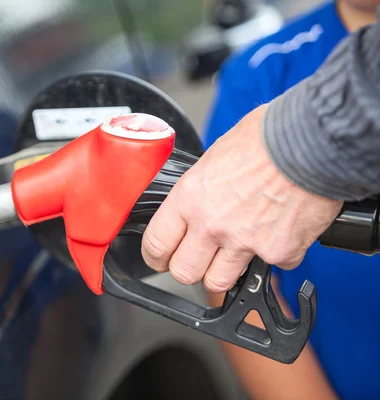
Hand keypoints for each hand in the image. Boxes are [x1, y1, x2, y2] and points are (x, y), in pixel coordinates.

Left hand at [141, 105, 342, 291]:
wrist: (311, 141)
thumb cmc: (266, 137)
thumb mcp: (213, 158)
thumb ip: (198, 190)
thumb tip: (193, 203)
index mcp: (190, 198)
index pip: (156, 244)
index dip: (155, 256)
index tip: (161, 258)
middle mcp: (212, 225)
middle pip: (184, 273)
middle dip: (189, 269)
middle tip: (198, 258)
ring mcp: (245, 242)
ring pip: (220, 281)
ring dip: (226, 270)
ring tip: (237, 249)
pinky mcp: (279, 252)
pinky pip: (271, 267)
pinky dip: (274, 255)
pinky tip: (279, 231)